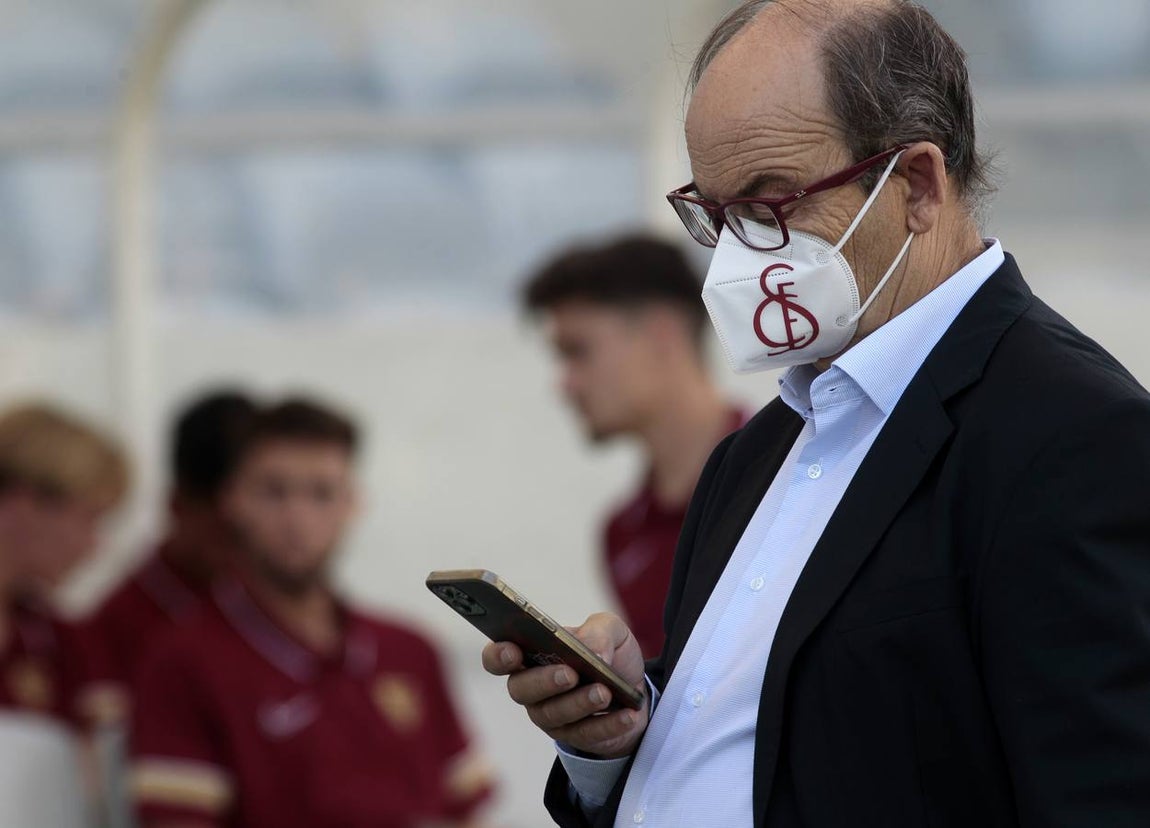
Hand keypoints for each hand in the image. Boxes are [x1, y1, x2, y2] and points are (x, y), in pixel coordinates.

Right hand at [481, 612, 647, 758]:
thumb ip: (599, 630)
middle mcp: (532, 687)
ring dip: (579, 703)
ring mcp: (550, 715)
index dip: (497, 656)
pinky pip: (586, 735)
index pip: (496, 657)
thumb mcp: (611, 631)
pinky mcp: (576, 738)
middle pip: (520, 690)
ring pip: (553, 714)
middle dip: (544, 681)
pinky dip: (608, 724)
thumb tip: (594, 652)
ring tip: (604, 692)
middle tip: (570, 674)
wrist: (635, 690)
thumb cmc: (609, 654)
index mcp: (531, 653)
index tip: (512, 650)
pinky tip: (627, 715)